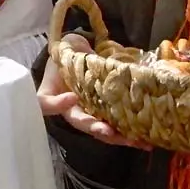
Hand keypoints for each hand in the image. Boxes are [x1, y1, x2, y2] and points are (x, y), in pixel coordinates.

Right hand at [37, 34, 150, 148]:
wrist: (80, 59)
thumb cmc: (68, 55)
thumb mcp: (63, 50)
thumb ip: (67, 51)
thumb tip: (79, 47)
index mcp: (54, 95)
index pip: (46, 104)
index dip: (57, 104)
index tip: (72, 97)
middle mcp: (70, 108)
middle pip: (80, 124)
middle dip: (96, 128)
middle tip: (108, 131)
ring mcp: (88, 114)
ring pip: (99, 130)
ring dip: (117, 137)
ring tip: (135, 141)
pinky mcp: (103, 115)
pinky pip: (113, 128)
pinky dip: (127, 134)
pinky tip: (143, 139)